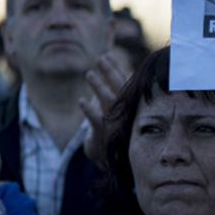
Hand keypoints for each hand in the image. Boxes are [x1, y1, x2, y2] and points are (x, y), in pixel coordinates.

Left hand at [81, 52, 129, 166]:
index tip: (108, 55)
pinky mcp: (104, 135)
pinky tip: (82, 101)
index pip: (127, 82)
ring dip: (100, 88)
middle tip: (100, 58)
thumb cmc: (117, 129)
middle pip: (121, 88)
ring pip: (110, 103)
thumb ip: (116, 88)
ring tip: (89, 74)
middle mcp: (127, 113)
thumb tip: (110, 65)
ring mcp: (116, 124)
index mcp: (132, 104)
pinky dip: (90, 111)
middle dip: (111, 72)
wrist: (115, 159)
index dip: (117, 67)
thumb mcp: (119, 108)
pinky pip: (98, 122)